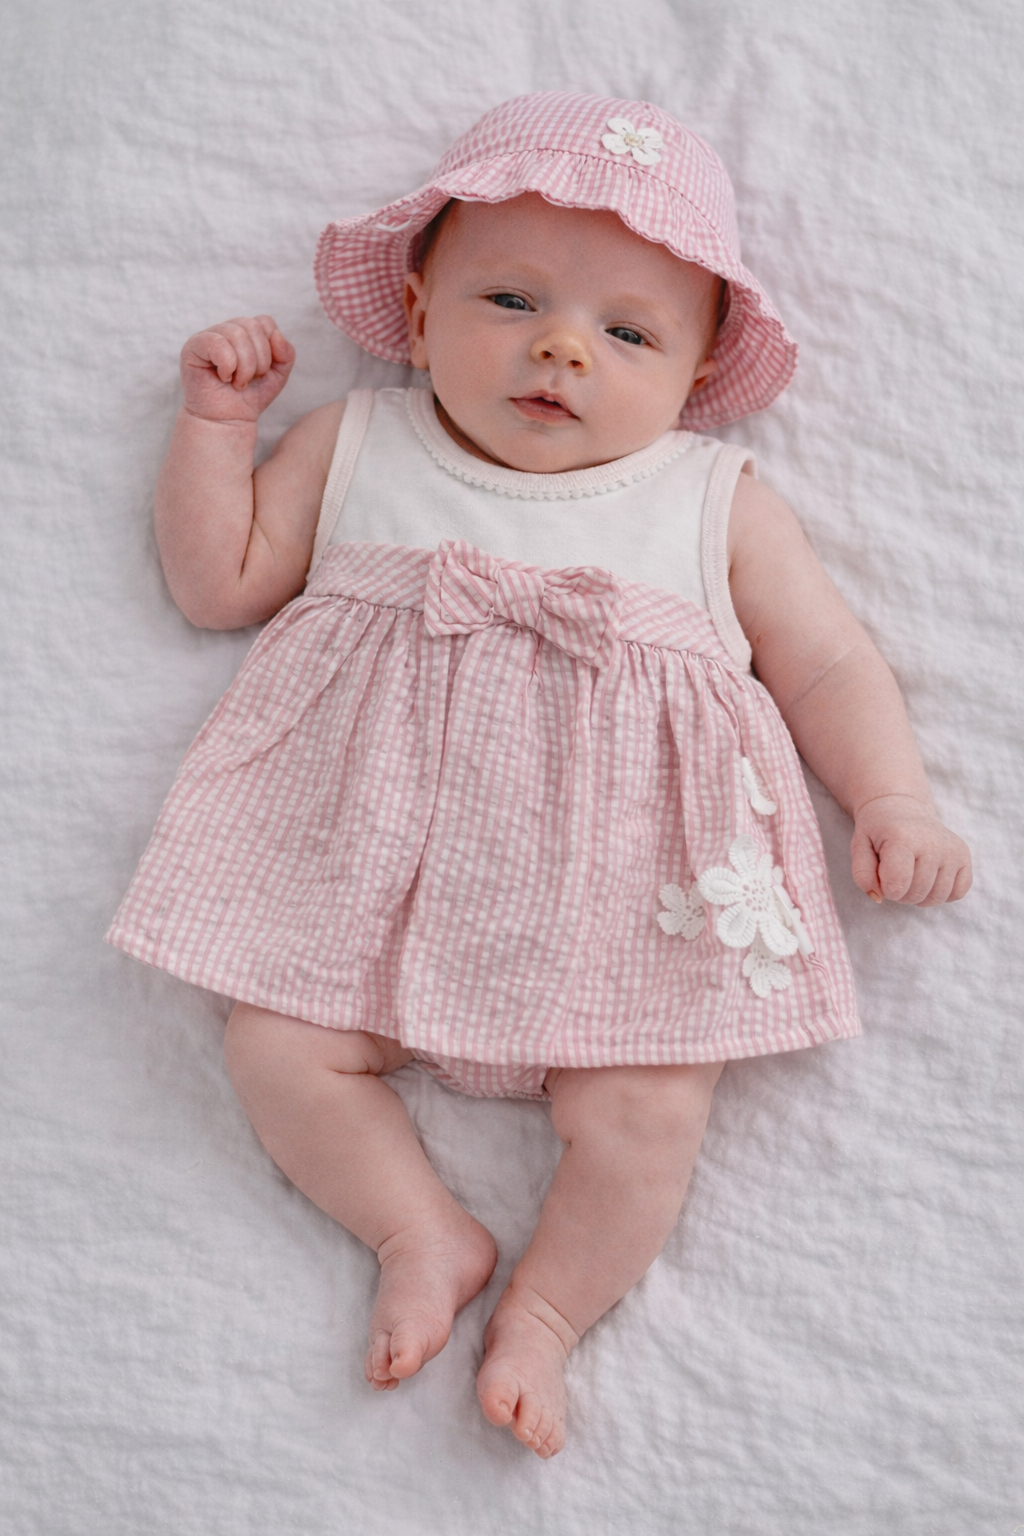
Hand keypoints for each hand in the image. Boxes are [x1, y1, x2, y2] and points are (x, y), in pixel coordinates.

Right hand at [179, 315, 294, 423]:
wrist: (228, 421)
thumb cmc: (250, 397)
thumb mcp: (278, 376)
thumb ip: (286, 353)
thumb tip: (276, 335)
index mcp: (246, 332)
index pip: (264, 322)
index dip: (270, 349)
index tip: (263, 372)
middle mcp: (227, 329)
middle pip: (252, 326)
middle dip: (259, 360)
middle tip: (249, 380)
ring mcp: (208, 336)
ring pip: (237, 334)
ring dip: (244, 367)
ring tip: (237, 383)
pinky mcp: (193, 347)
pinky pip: (217, 344)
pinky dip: (227, 366)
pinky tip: (223, 378)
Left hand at [850, 794, 971, 905]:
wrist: (902, 809)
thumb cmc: (878, 831)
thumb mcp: (860, 847)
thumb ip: (862, 874)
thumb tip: (879, 898)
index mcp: (903, 838)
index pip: (897, 885)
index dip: (886, 888)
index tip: (882, 874)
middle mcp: (933, 842)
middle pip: (916, 894)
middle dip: (901, 893)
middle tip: (896, 874)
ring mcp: (952, 850)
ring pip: (937, 898)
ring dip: (920, 896)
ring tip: (910, 876)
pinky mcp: (964, 856)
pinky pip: (957, 893)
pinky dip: (941, 893)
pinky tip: (929, 877)